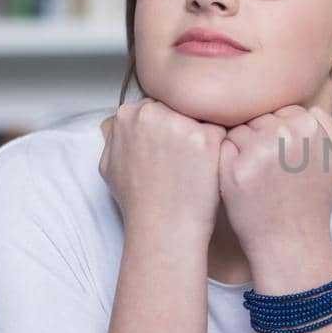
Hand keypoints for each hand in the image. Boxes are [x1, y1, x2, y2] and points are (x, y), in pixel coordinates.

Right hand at [98, 99, 226, 240]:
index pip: (158, 104)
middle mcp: (151, 113)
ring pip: (202, 116)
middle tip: (187, 156)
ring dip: (204, 134)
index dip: (168, 126)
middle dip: (187, 124)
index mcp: (128, 115)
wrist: (163, 228)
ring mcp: (180, 123)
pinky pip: (222, 130)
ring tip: (198, 164)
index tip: (171, 146)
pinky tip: (211, 168)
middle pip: (181, 106)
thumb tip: (125, 123)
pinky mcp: (206, 137)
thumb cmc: (139, 202)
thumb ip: (117, 136)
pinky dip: (221, 147)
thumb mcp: (109, 165)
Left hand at [217, 105, 331, 254]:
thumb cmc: (314, 200)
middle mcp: (287, 135)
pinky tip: (242, 180)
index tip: (288, 158)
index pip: (285, 110)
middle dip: (262, 138)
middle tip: (272, 169)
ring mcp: (259, 152)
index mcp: (311, 127)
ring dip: (243, 148)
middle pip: (261, 117)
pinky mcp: (235, 170)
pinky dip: (228, 161)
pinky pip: (223, 147)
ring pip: (240, 129)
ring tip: (258, 175)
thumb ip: (329, 126)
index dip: (283, 134)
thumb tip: (309, 109)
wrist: (293, 240)